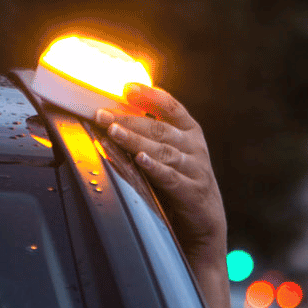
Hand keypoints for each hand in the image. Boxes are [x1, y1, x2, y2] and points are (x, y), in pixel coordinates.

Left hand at [96, 84, 225, 266]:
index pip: (170, 106)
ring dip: (136, 140)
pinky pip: (171, 177)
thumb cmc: (181, 180)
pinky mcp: (193, 191)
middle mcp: (194, 146)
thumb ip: (152, 133)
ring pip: (163, 151)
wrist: (205, 221)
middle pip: (159, 128)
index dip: (149, 95)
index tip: (127, 87)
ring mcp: (196, 169)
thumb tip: (117, 112)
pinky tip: (140, 160)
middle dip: (128, 119)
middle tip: (102, 115)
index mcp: (189, 131)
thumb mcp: (170, 152)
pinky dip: (155, 168)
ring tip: (114, 132)